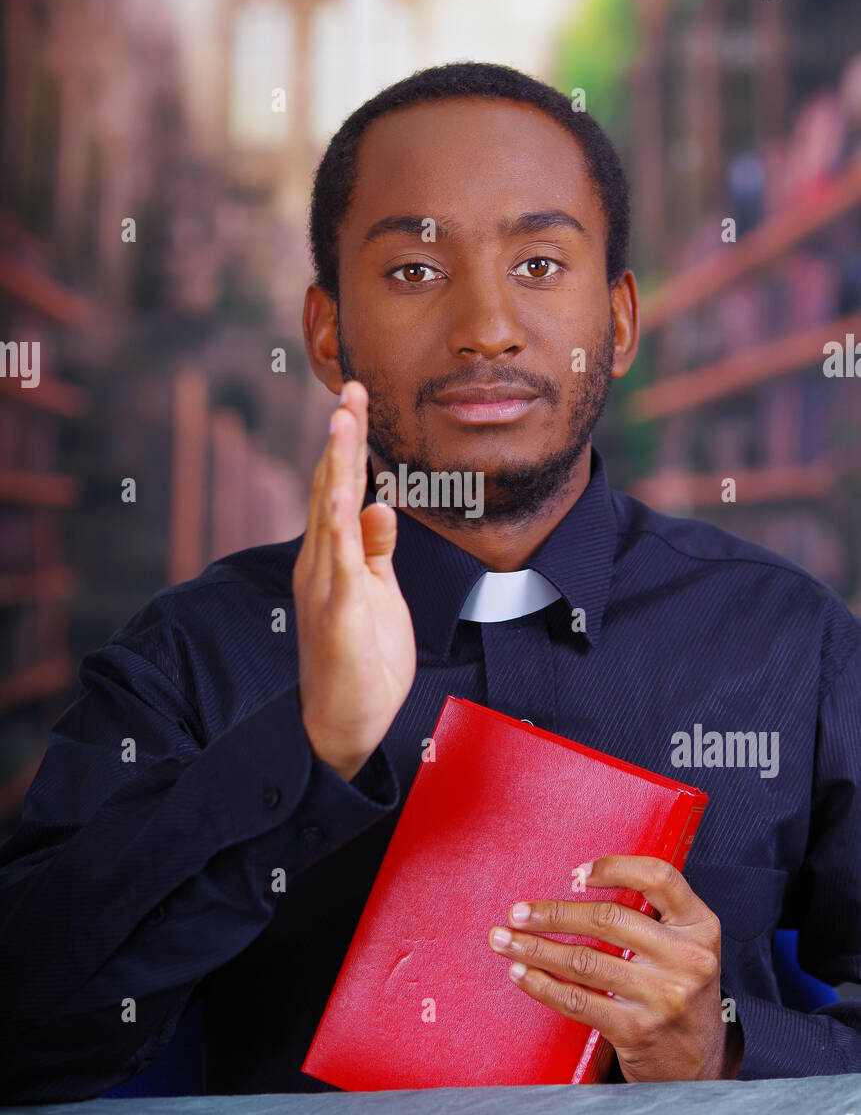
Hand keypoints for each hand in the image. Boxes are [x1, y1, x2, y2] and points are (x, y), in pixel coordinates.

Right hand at [293, 379, 416, 780]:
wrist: (341, 725)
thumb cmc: (361, 661)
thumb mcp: (378, 594)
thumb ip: (376, 549)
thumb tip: (381, 504)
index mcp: (333, 557)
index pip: (338, 489)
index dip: (348, 445)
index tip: (355, 400)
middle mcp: (321, 564)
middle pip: (328, 488)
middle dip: (341, 438)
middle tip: (350, 389)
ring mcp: (325, 587)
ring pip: (328, 514)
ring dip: (336, 466)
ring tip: (342, 422)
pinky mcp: (336, 614)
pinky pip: (337, 562)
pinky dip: (340, 526)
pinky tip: (344, 494)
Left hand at [487, 855, 743, 1080]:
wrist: (698, 1061)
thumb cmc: (678, 988)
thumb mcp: (685, 944)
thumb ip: (652, 913)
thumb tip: (578, 883)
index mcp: (700, 926)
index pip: (659, 877)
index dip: (615, 867)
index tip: (576, 873)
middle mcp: (687, 958)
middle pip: (607, 919)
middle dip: (552, 913)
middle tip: (517, 912)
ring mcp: (662, 996)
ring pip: (583, 961)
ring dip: (534, 948)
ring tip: (505, 940)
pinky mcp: (636, 1029)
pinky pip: (577, 1000)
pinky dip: (542, 985)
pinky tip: (522, 973)